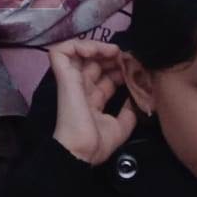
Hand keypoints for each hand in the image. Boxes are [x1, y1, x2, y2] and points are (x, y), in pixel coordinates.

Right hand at [50, 40, 135, 165]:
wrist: (81, 151)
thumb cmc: (97, 143)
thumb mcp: (120, 126)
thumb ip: (128, 112)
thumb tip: (135, 99)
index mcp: (92, 98)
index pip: (105, 76)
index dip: (120, 68)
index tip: (135, 69)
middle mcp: (81, 86)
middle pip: (95, 61)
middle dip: (112, 55)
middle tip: (127, 57)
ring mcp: (71, 80)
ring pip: (79, 51)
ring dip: (97, 46)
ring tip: (113, 51)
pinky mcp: (64, 76)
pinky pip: (61, 51)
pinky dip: (78, 45)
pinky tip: (96, 51)